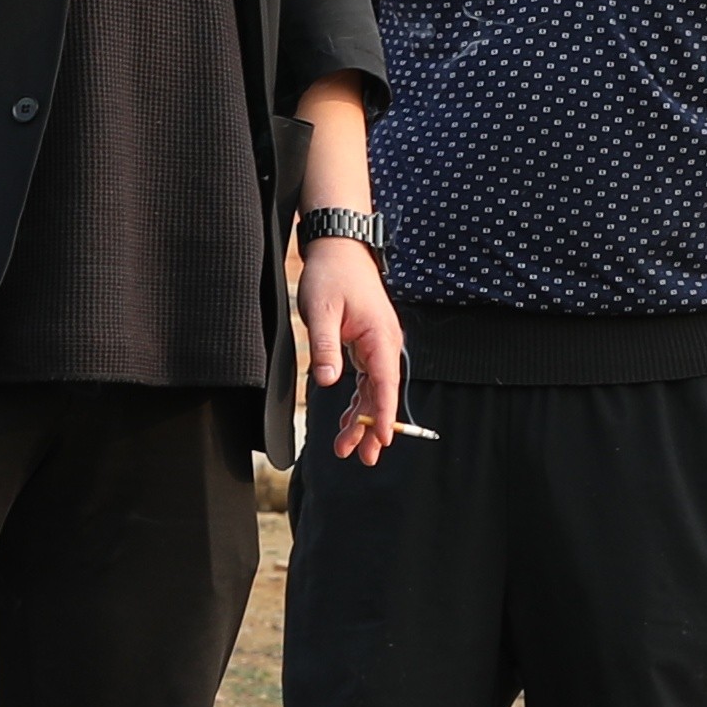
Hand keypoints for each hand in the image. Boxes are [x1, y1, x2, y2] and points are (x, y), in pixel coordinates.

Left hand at [300, 238, 403, 464]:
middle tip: (363, 457)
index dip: (384, 414)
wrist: (339, 249)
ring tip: (349, 447)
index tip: (383, 439)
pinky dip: (358, 401)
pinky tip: (349, 419)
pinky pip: (366, 379)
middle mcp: (384, 344)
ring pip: (373, 390)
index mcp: (379, 338)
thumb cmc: (331, 276)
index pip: (385, 385)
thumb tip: (328, 381)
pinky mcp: (367, 343)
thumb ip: (325, 348)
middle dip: (372, 427)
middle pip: (381, 394)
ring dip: (363, 418)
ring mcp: (377, 344)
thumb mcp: (321, 311)